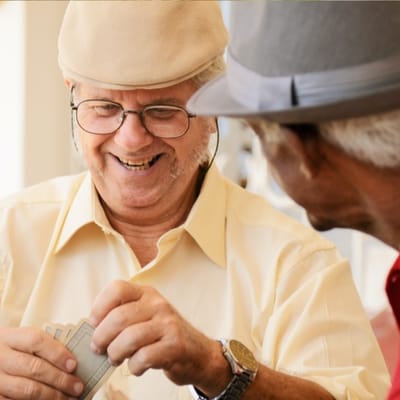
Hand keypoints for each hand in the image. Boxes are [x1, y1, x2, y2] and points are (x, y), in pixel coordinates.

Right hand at [0, 327, 83, 398]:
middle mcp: (0, 358)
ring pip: (26, 389)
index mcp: (10, 338)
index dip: (57, 353)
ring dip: (52, 395)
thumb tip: (71, 362)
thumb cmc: (11, 351)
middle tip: (77, 387)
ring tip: (68, 398)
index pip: (36, 341)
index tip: (73, 365)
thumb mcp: (21, 342)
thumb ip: (42, 347)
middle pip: (34, 367)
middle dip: (60, 379)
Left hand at [89, 280, 229, 391]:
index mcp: (147, 293)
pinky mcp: (175, 345)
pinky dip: (134, 367)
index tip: (94, 324)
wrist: (197, 352)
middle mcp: (158, 304)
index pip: (116, 288)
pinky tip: (137, 366)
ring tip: (115, 358)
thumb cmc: (162, 334)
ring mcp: (168, 324)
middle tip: (99, 348)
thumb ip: (123, 313)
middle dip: (101, 338)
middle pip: (118, 317)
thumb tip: (92, 327)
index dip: (99, 307)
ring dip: (115, 354)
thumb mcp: (146, 314)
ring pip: (128, 338)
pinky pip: (143, 357)